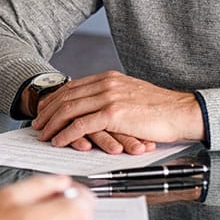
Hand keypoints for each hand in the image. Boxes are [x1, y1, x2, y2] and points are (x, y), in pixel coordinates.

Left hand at [33, 70, 203, 153]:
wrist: (182, 111)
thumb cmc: (161, 109)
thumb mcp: (131, 95)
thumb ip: (112, 97)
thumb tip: (96, 108)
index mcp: (109, 78)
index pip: (72, 87)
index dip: (54, 99)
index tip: (44, 110)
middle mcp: (106, 84)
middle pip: (66, 96)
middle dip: (47, 111)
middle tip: (37, 124)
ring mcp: (109, 97)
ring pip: (69, 109)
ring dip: (52, 124)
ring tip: (43, 135)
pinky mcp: (113, 114)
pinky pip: (81, 125)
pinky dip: (65, 134)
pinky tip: (59, 141)